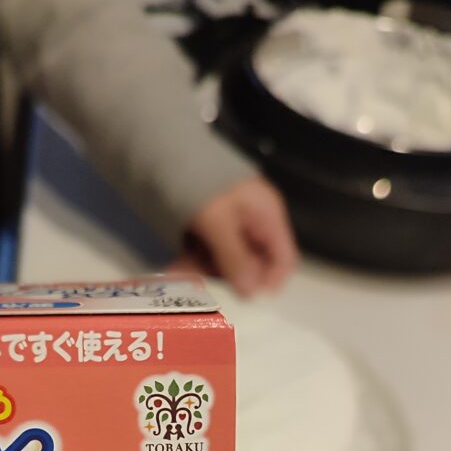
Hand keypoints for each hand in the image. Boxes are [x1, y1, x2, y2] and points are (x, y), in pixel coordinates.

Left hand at [173, 177, 296, 296]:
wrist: (166, 149)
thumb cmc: (202, 183)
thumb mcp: (219, 221)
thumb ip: (235, 257)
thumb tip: (251, 293)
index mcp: (267, 216)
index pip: (284, 259)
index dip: (270, 283)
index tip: (248, 301)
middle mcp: (253, 222)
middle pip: (253, 265)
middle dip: (229, 281)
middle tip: (206, 294)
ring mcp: (231, 224)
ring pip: (226, 261)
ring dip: (206, 274)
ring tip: (183, 280)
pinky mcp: (210, 226)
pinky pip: (207, 252)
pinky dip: (193, 263)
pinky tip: (175, 270)